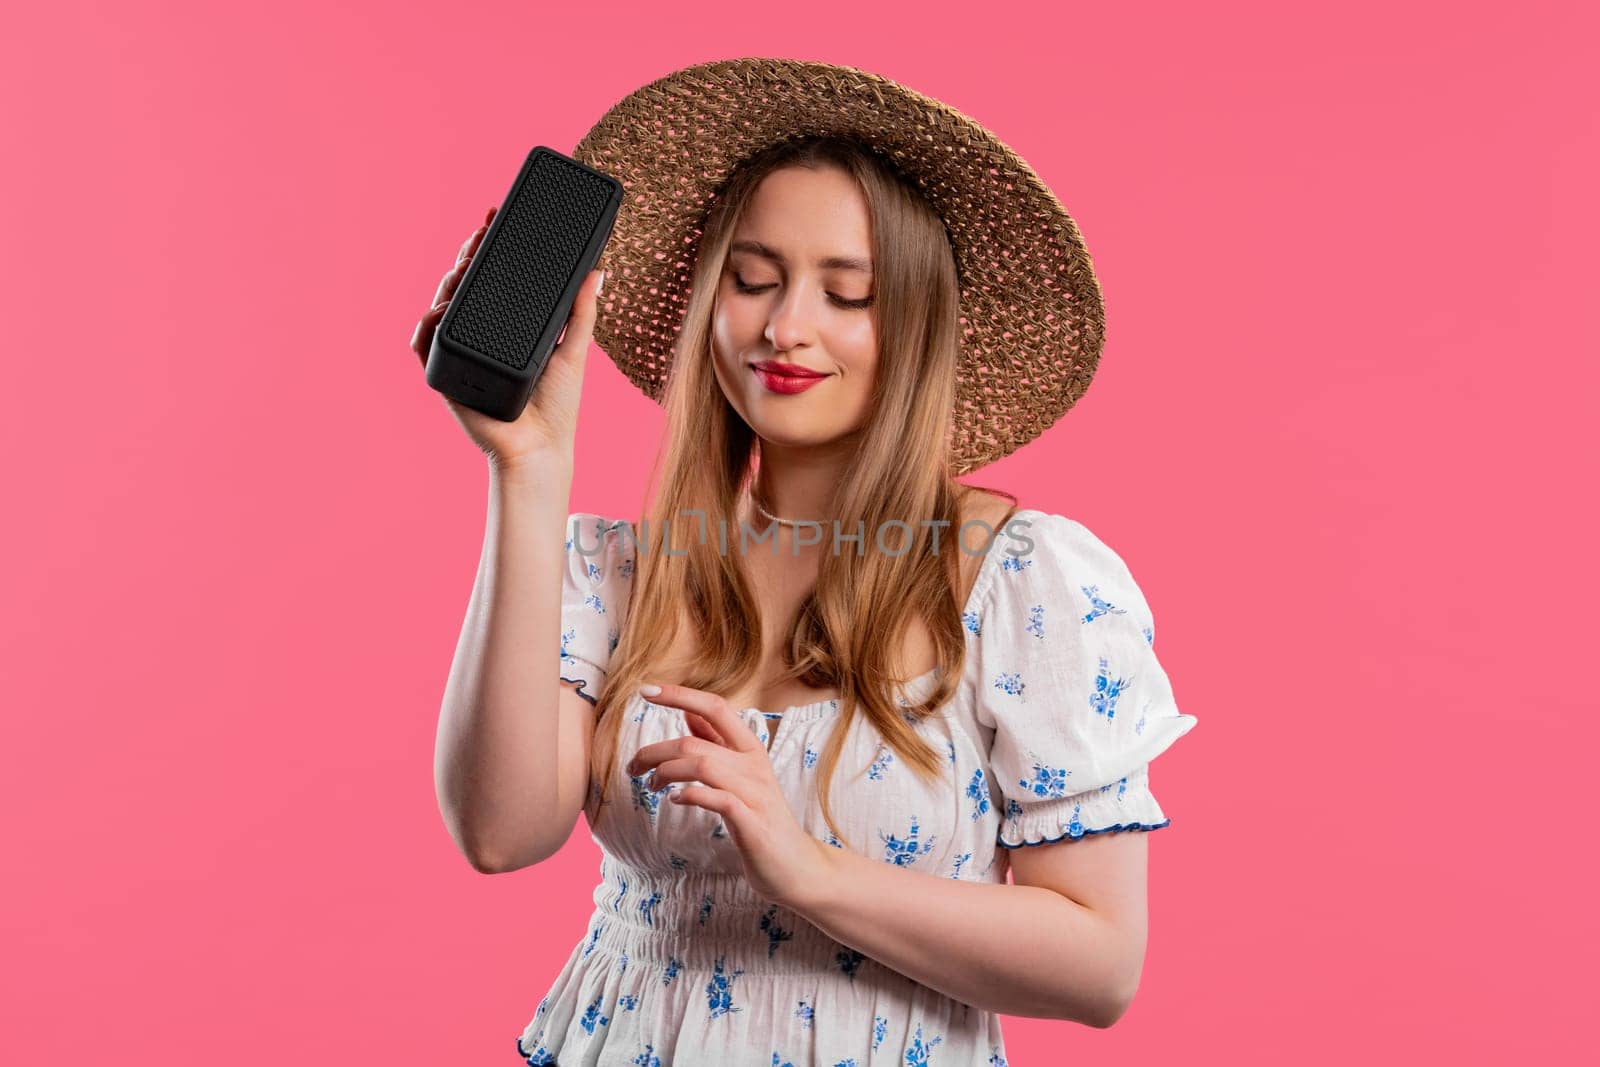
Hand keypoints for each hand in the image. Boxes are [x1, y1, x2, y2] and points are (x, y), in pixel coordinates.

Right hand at [408, 205, 603, 471]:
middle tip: (479, 233)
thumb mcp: (573, 351)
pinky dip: (427, 327)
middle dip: (467, 254)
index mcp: (506, 327)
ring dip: (447, 282)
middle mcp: (480, 337)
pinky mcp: (446, 377)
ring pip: (442, 307)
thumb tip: (599, 271)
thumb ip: (583, 313)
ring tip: (462, 266)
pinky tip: (437, 310)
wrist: (540, 450)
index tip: (496, 217)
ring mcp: (461, 355)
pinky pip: (425, 346)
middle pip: (465, 285)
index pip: (493, 277)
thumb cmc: (558, 408)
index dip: (490, 246)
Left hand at [626, 683, 836, 909]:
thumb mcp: (741, 774)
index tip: (645, 689)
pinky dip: (690, 796)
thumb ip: (717, 743)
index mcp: (751, 748)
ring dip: (665, 773)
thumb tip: (689, 712)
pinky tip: (675, 800)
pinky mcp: (752, 823)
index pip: (715, 707)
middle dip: (654, 752)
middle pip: (694, 743)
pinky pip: (718, 799)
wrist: (796, 866)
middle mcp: (754, 765)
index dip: (680, 695)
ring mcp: (755, 794)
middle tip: (633, 767)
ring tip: (652, 786)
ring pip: (702, 765)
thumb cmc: (761, 817)